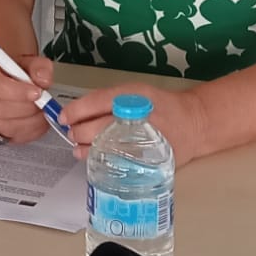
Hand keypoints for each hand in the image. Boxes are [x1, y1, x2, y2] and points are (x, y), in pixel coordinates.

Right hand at [0, 49, 56, 144]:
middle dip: (28, 107)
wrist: (5, 81)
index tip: (37, 92)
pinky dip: (31, 131)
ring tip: (43, 110)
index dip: (18, 92)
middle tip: (44, 102)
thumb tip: (43, 79)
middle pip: (1, 109)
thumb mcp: (29, 62)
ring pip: (8, 127)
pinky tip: (38, 120)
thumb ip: (39, 67)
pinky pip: (14, 138)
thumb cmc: (13, 72)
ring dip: (31, 121)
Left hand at [62, 84, 207, 163]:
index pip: (95, 103)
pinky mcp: (146, 161)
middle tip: (72, 133)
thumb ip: (107, 101)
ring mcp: (141, 143)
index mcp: (132, 97)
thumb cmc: (160, 106)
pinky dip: (101, 160)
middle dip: (77, 132)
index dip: (74, 111)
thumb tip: (76, 113)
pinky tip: (95, 157)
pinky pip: (115, 164)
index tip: (63, 117)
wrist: (192, 123)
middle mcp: (135, 119)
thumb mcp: (134, 92)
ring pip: (102, 149)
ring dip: (85, 148)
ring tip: (79, 147)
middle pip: (94, 129)